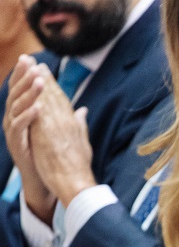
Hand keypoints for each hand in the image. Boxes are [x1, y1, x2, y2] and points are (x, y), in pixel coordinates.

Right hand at [2, 56, 53, 220]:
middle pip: (16, 94)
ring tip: (39, 81)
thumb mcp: (60, 133)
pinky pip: (19, 127)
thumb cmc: (51, 156)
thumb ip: (68, 119)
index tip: (33, 59)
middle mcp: (15, 119)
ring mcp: (14, 132)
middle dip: (24, 77)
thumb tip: (82, 108)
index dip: (26, 75)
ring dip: (28, 93)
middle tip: (30, 62)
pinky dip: (28, 116)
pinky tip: (37, 107)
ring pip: (16, 107)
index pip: (24, 90)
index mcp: (24, 114)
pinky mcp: (16, 144)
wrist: (45, 179)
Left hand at [27, 62, 95, 203]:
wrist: (76, 182)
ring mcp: (57, 127)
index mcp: (73, 124)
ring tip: (30, 69)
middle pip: (53, 96)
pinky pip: (39, 113)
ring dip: (37, 84)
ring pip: (46, 100)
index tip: (45, 72)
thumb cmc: (79, 167)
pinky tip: (27, 90)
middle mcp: (67, 122)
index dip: (52, 85)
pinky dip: (34, 100)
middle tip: (35, 63)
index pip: (61, 100)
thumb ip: (81, 125)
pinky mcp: (47, 134)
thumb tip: (82, 112)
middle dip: (43, 78)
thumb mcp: (82, 143)